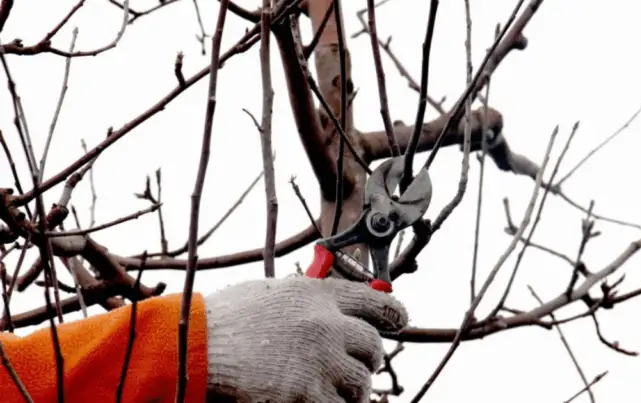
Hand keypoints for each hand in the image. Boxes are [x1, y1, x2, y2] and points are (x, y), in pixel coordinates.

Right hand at [204, 276, 408, 402]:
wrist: (196, 348)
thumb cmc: (228, 319)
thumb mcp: (274, 294)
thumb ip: (311, 299)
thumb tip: (338, 309)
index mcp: (319, 295)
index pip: (377, 302)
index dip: (394, 314)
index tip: (399, 322)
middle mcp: (326, 325)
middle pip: (373, 348)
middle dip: (368, 359)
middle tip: (358, 364)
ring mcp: (319, 362)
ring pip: (361, 383)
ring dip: (353, 388)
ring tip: (335, 387)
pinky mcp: (307, 395)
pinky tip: (319, 399)